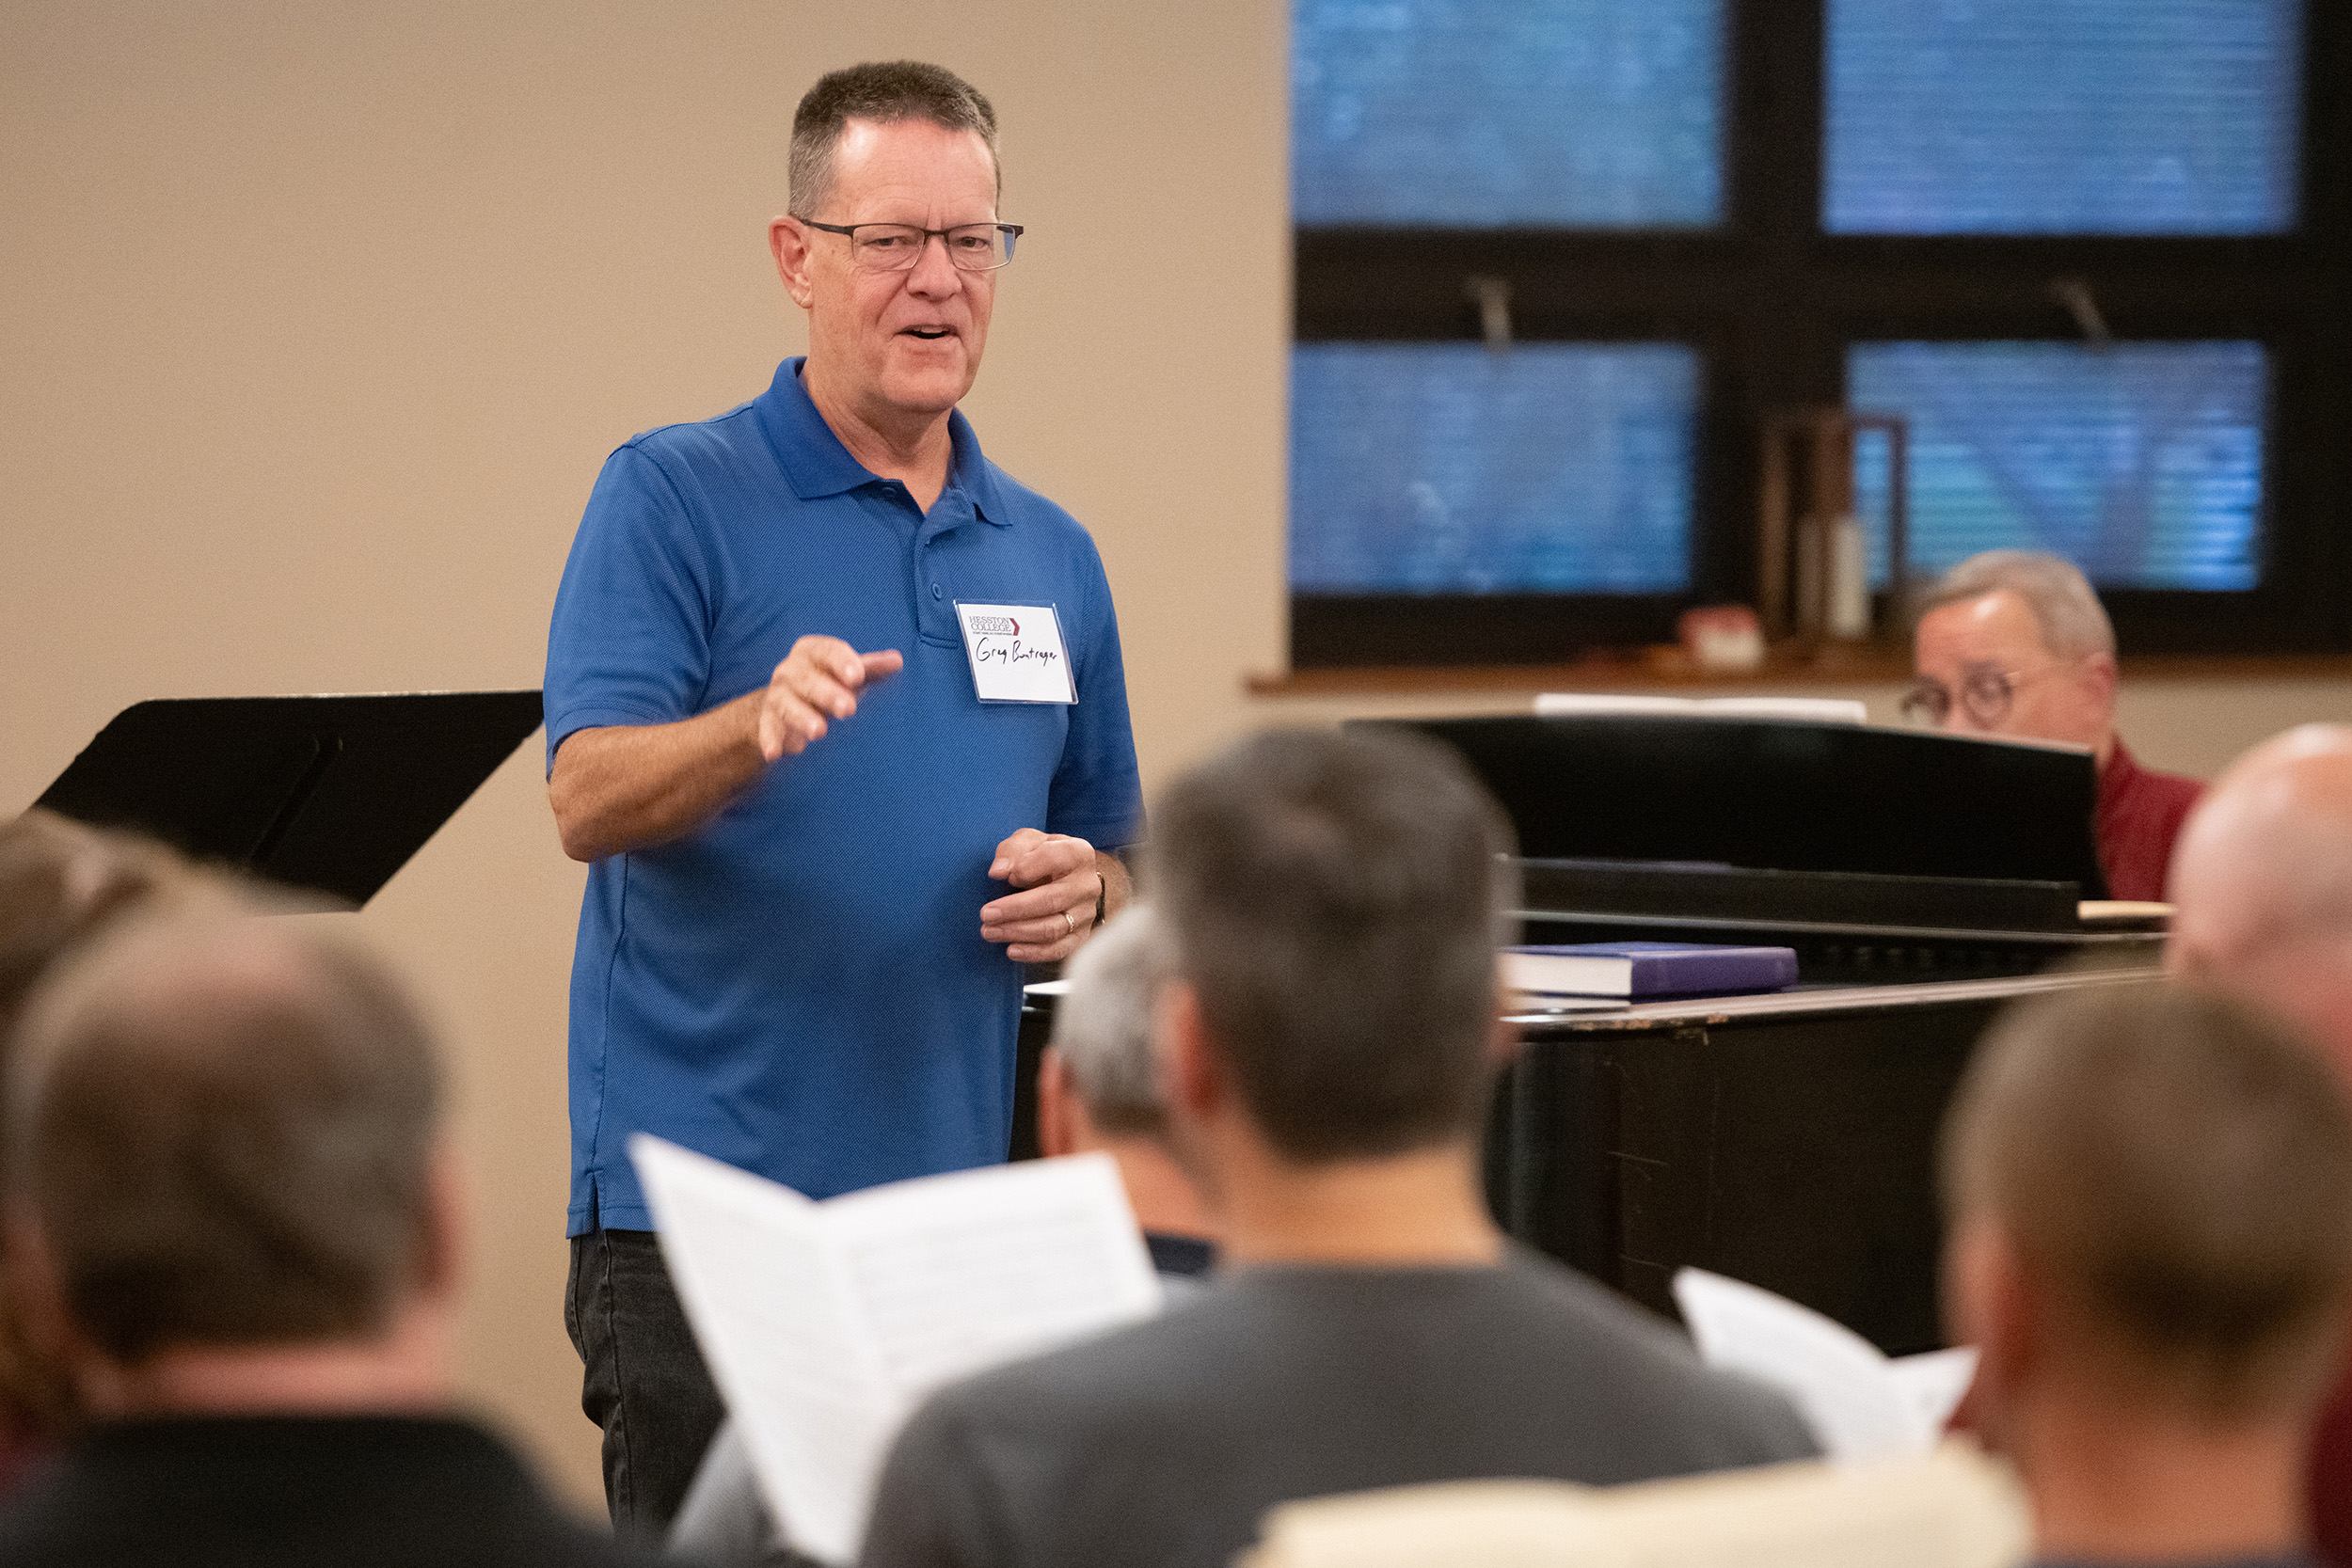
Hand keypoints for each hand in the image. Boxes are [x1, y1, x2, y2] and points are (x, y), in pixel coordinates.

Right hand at [756, 636, 903, 760]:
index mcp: (813, 652)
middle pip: (807, 678)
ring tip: (820, 731)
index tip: (857, 677)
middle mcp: (791, 670)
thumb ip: (870, 668)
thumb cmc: (827, 682)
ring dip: (802, 717)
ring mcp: (777, 694)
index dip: (842, 662)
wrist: (787, 701)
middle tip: (848, 708)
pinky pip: (767, 728)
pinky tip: (774, 754)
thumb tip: (897, 661)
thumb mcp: (848, 673)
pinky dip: (770, 740)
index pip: (827, 651)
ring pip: (787, 703)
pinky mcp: (768, 719)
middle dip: (827, 693)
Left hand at [981, 830, 1101, 962]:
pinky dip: (1034, 953)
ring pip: (1053, 928)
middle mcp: (1087, 885)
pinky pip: (1059, 949)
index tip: (1004, 875)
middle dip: (1015, 909)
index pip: (1053, 859)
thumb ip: (1012, 850)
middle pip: (1051, 900)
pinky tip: (1011, 950)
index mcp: (1078, 853)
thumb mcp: (1027, 842)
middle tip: (986, 914)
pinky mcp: (1081, 935)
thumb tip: (998, 871)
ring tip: (990, 932)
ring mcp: (1086, 913)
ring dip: (1018, 932)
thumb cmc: (1042, 856)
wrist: (1066, 878)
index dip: (1025, 868)